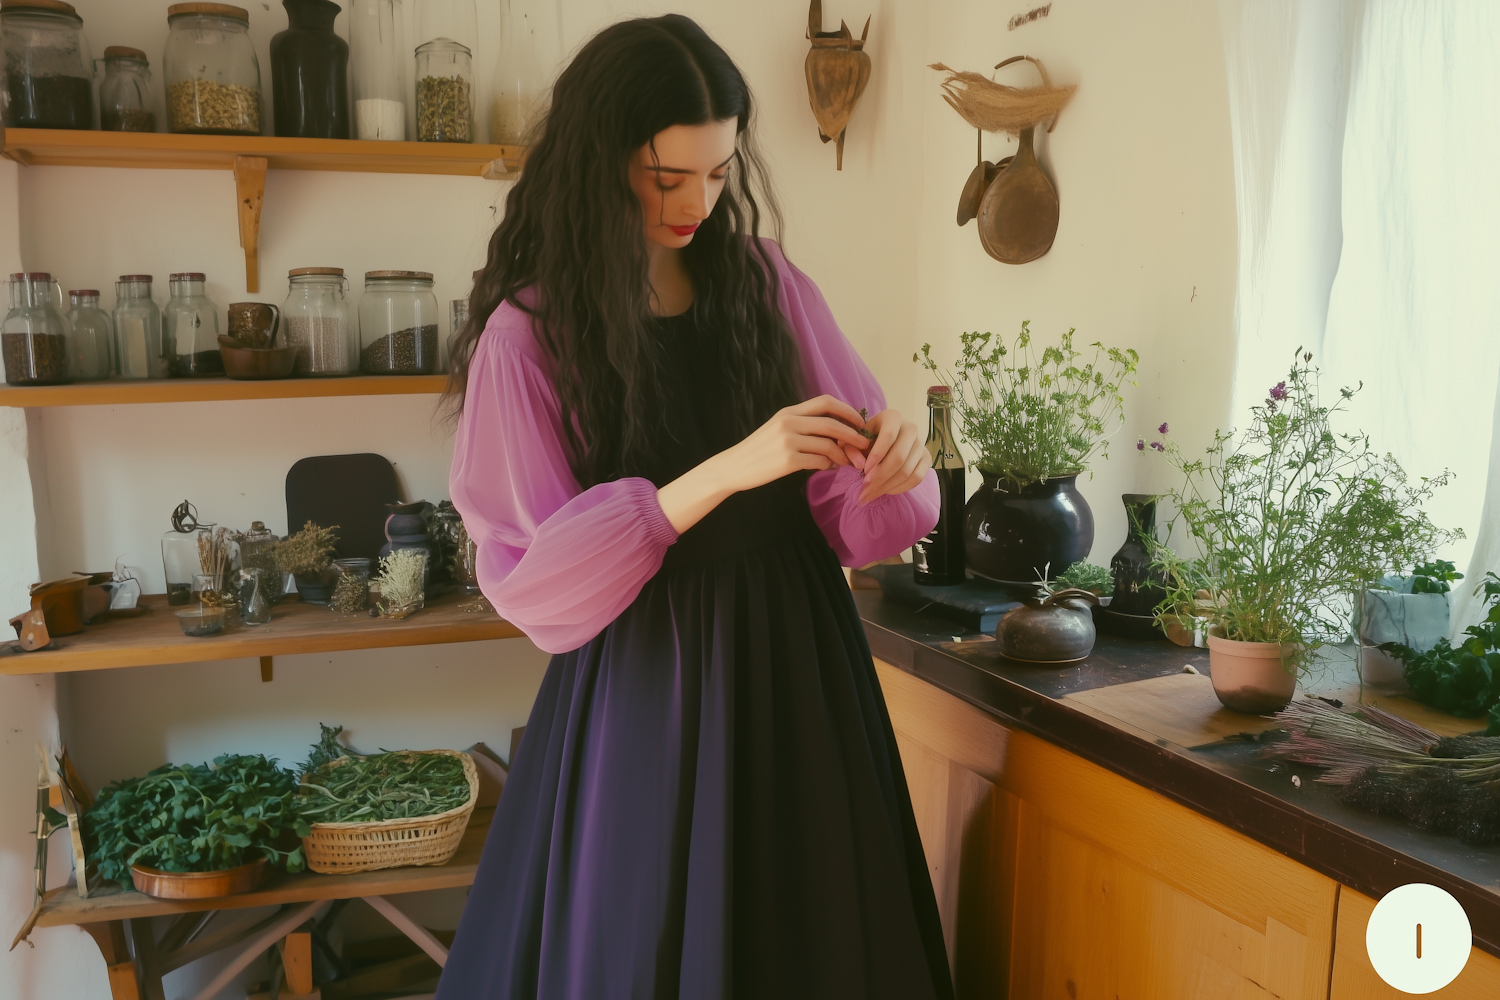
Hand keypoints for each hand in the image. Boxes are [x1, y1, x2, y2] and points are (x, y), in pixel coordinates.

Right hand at [715, 394, 871, 493]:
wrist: (733, 467)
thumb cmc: (759, 450)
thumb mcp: (777, 428)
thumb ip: (801, 424)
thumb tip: (833, 429)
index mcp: (788, 412)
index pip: (825, 402)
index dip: (847, 410)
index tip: (859, 421)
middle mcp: (789, 422)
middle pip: (832, 424)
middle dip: (853, 435)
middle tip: (864, 444)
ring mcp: (788, 441)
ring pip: (828, 445)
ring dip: (842, 455)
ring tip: (845, 462)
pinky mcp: (787, 461)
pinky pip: (819, 461)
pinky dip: (828, 465)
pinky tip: (827, 467)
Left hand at [847, 408, 926, 503]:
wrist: (882, 441)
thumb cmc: (866, 439)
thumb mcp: (855, 440)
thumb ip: (851, 449)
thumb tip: (859, 464)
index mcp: (893, 417)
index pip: (889, 435)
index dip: (877, 454)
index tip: (864, 470)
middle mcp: (911, 428)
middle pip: (899, 457)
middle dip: (880, 476)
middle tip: (864, 489)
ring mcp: (921, 444)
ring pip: (907, 471)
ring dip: (887, 486)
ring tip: (870, 495)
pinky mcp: (926, 459)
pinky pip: (916, 478)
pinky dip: (900, 488)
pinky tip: (885, 491)